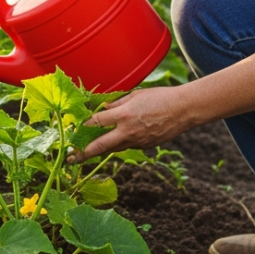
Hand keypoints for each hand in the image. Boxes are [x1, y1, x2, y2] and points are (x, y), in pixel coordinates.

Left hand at [70, 86, 196, 162]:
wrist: (184, 110)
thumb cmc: (160, 98)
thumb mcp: (135, 95)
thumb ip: (117, 103)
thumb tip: (103, 108)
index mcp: (124, 115)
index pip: (97, 123)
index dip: (83, 126)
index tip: (73, 129)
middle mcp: (128, 131)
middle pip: (100, 145)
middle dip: (83, 153)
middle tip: (70, 159)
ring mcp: (137, 141)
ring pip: (113, 148)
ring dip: (99, 151)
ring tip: (84, 154)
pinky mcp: (144, 146)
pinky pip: (126, 146)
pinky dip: (118, 144)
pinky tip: (114, 140)